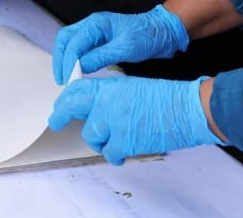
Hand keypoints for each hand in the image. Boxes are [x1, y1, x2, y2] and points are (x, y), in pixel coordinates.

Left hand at [48, 76, 219, 165]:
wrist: (186, 109)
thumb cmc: (166, 98)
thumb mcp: (131, 87)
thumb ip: (109, 96)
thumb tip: (95, 108)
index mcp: (108, 87)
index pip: (75, 90)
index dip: (64, 99)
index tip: (59, 106)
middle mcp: (105, 103)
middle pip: (70, 108)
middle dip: (60, 117)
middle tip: (55, 122)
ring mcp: (113, 123)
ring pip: (90, 136)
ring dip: (99, 140)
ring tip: (112, 140)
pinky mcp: (124, 142)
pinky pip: (109, 153)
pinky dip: (114, 155)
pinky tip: (119, 154)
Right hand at [53, 4, 190, 84]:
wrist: (163, 32)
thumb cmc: (147, 36)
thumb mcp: (125, 48)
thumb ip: (101, 56)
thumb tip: (80, 66)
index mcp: (96, 23)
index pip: (73, 43)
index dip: (68, 62)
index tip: (69, 79)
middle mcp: (92, 25)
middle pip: (65, 39)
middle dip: (60, 59)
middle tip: (61, 78)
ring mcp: (95, 32)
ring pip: (70, 42)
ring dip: (65, 59)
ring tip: (66, 76)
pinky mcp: (100, 40)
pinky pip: (80, 47)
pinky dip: (74, 59)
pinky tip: (77, 70)